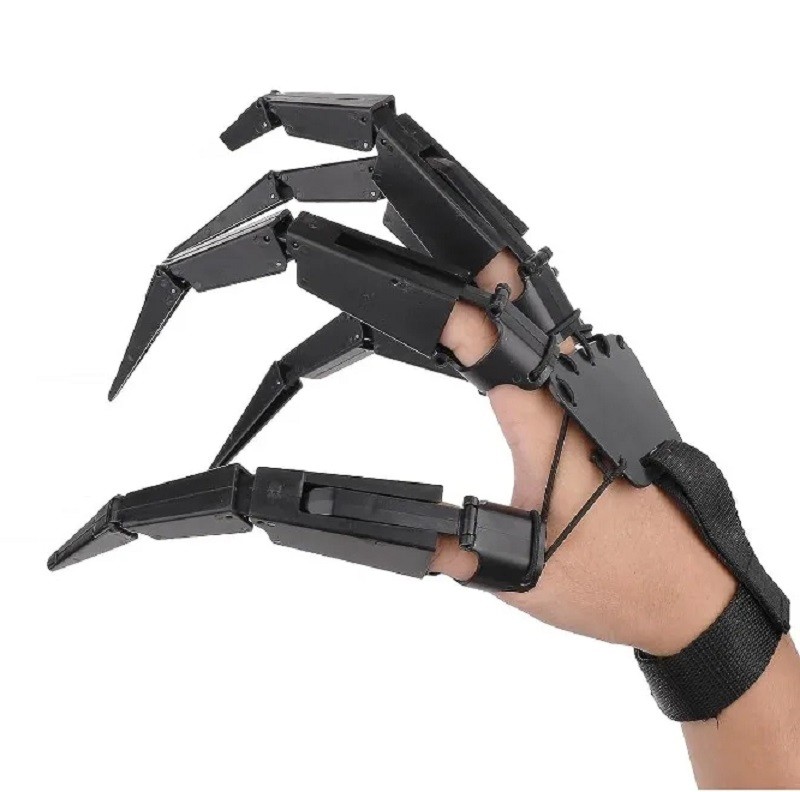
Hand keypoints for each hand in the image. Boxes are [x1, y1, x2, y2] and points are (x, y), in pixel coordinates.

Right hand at [430, 250, 736, 655]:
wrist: (693, 599)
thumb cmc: (625, 586)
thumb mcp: (525, 578)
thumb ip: (459, 553)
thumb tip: (413, 540)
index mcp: (556, 436)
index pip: (499, 359)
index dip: (460, 323)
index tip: (429, 304)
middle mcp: (586, 411)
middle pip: (536, 328)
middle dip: (493, 287)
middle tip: (453, 259)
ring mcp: (610, 413)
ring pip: (561, 341)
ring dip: (522, 315)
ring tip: (479, 292)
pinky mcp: (623, 423)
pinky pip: (578, 365)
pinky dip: (545, 345)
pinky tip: (526, 352)